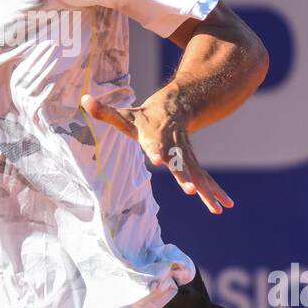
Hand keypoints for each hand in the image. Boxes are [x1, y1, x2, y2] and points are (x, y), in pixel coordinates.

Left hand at [80, 93, 234, 214]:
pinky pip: (204, 179)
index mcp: (155, 135)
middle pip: (180, 163)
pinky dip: (215, 192)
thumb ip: (105, 111)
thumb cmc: (144, 117)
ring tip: (217, 209)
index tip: (159, 159)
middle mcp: (173, 147)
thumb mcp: (124, 114)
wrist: (175, 107)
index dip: (157, 150)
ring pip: (198, 175)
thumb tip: (84, 99)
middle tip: (190, 191)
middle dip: (185, 177)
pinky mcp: (193, 163)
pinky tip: (224, 206)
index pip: (155, 143)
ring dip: (208, 192)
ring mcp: (186, 156)